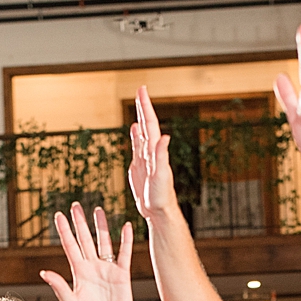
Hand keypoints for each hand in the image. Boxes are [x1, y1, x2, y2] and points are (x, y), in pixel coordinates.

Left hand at [39, 204, 135, 300]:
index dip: (64, 230)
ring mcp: (107, 268)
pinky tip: (125, 226)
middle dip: (79, 222)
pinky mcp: (122, 273)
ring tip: (97, 209)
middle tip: (75, 205)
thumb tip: (44, 272)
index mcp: (79, 271)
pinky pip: (124, 252)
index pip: (69, 245)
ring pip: (103, 241)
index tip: (58, 215)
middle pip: (84, 238)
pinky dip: (125, 240)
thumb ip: (59, 286)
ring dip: (100, 226)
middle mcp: (92, 266)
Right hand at [128, 86, 179, 220]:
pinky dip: (135, 136)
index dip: (145, 107)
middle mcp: (151, 152)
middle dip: (143, 107)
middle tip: (140, 90)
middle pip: (146, 124)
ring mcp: (145, 159)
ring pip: (142, 133)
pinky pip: (136, 147)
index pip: (150, 124)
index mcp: (155, 151)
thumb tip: (165, 137)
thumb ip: (162, 156)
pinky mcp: (139, 168)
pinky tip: (135, 130)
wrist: (158, 211)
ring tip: (139, 105)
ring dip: (140, 119)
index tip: (142, 90)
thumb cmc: (161, 196)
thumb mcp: (161, 175)